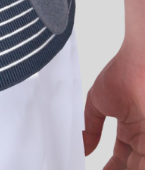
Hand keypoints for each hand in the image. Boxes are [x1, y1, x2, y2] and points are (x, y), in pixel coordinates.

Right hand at [84, 41, 144, 168]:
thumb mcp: (98, 102)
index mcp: (133, 130)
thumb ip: (90, 126)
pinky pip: (141, 161)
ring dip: (123, 168)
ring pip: (138, 164)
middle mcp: (143, 136)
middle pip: (131, 164)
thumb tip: (83, 147)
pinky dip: (128, 166)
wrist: (140, 63)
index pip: (123, 158)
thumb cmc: (123, 74)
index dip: (111, 168)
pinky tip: (113, 168)